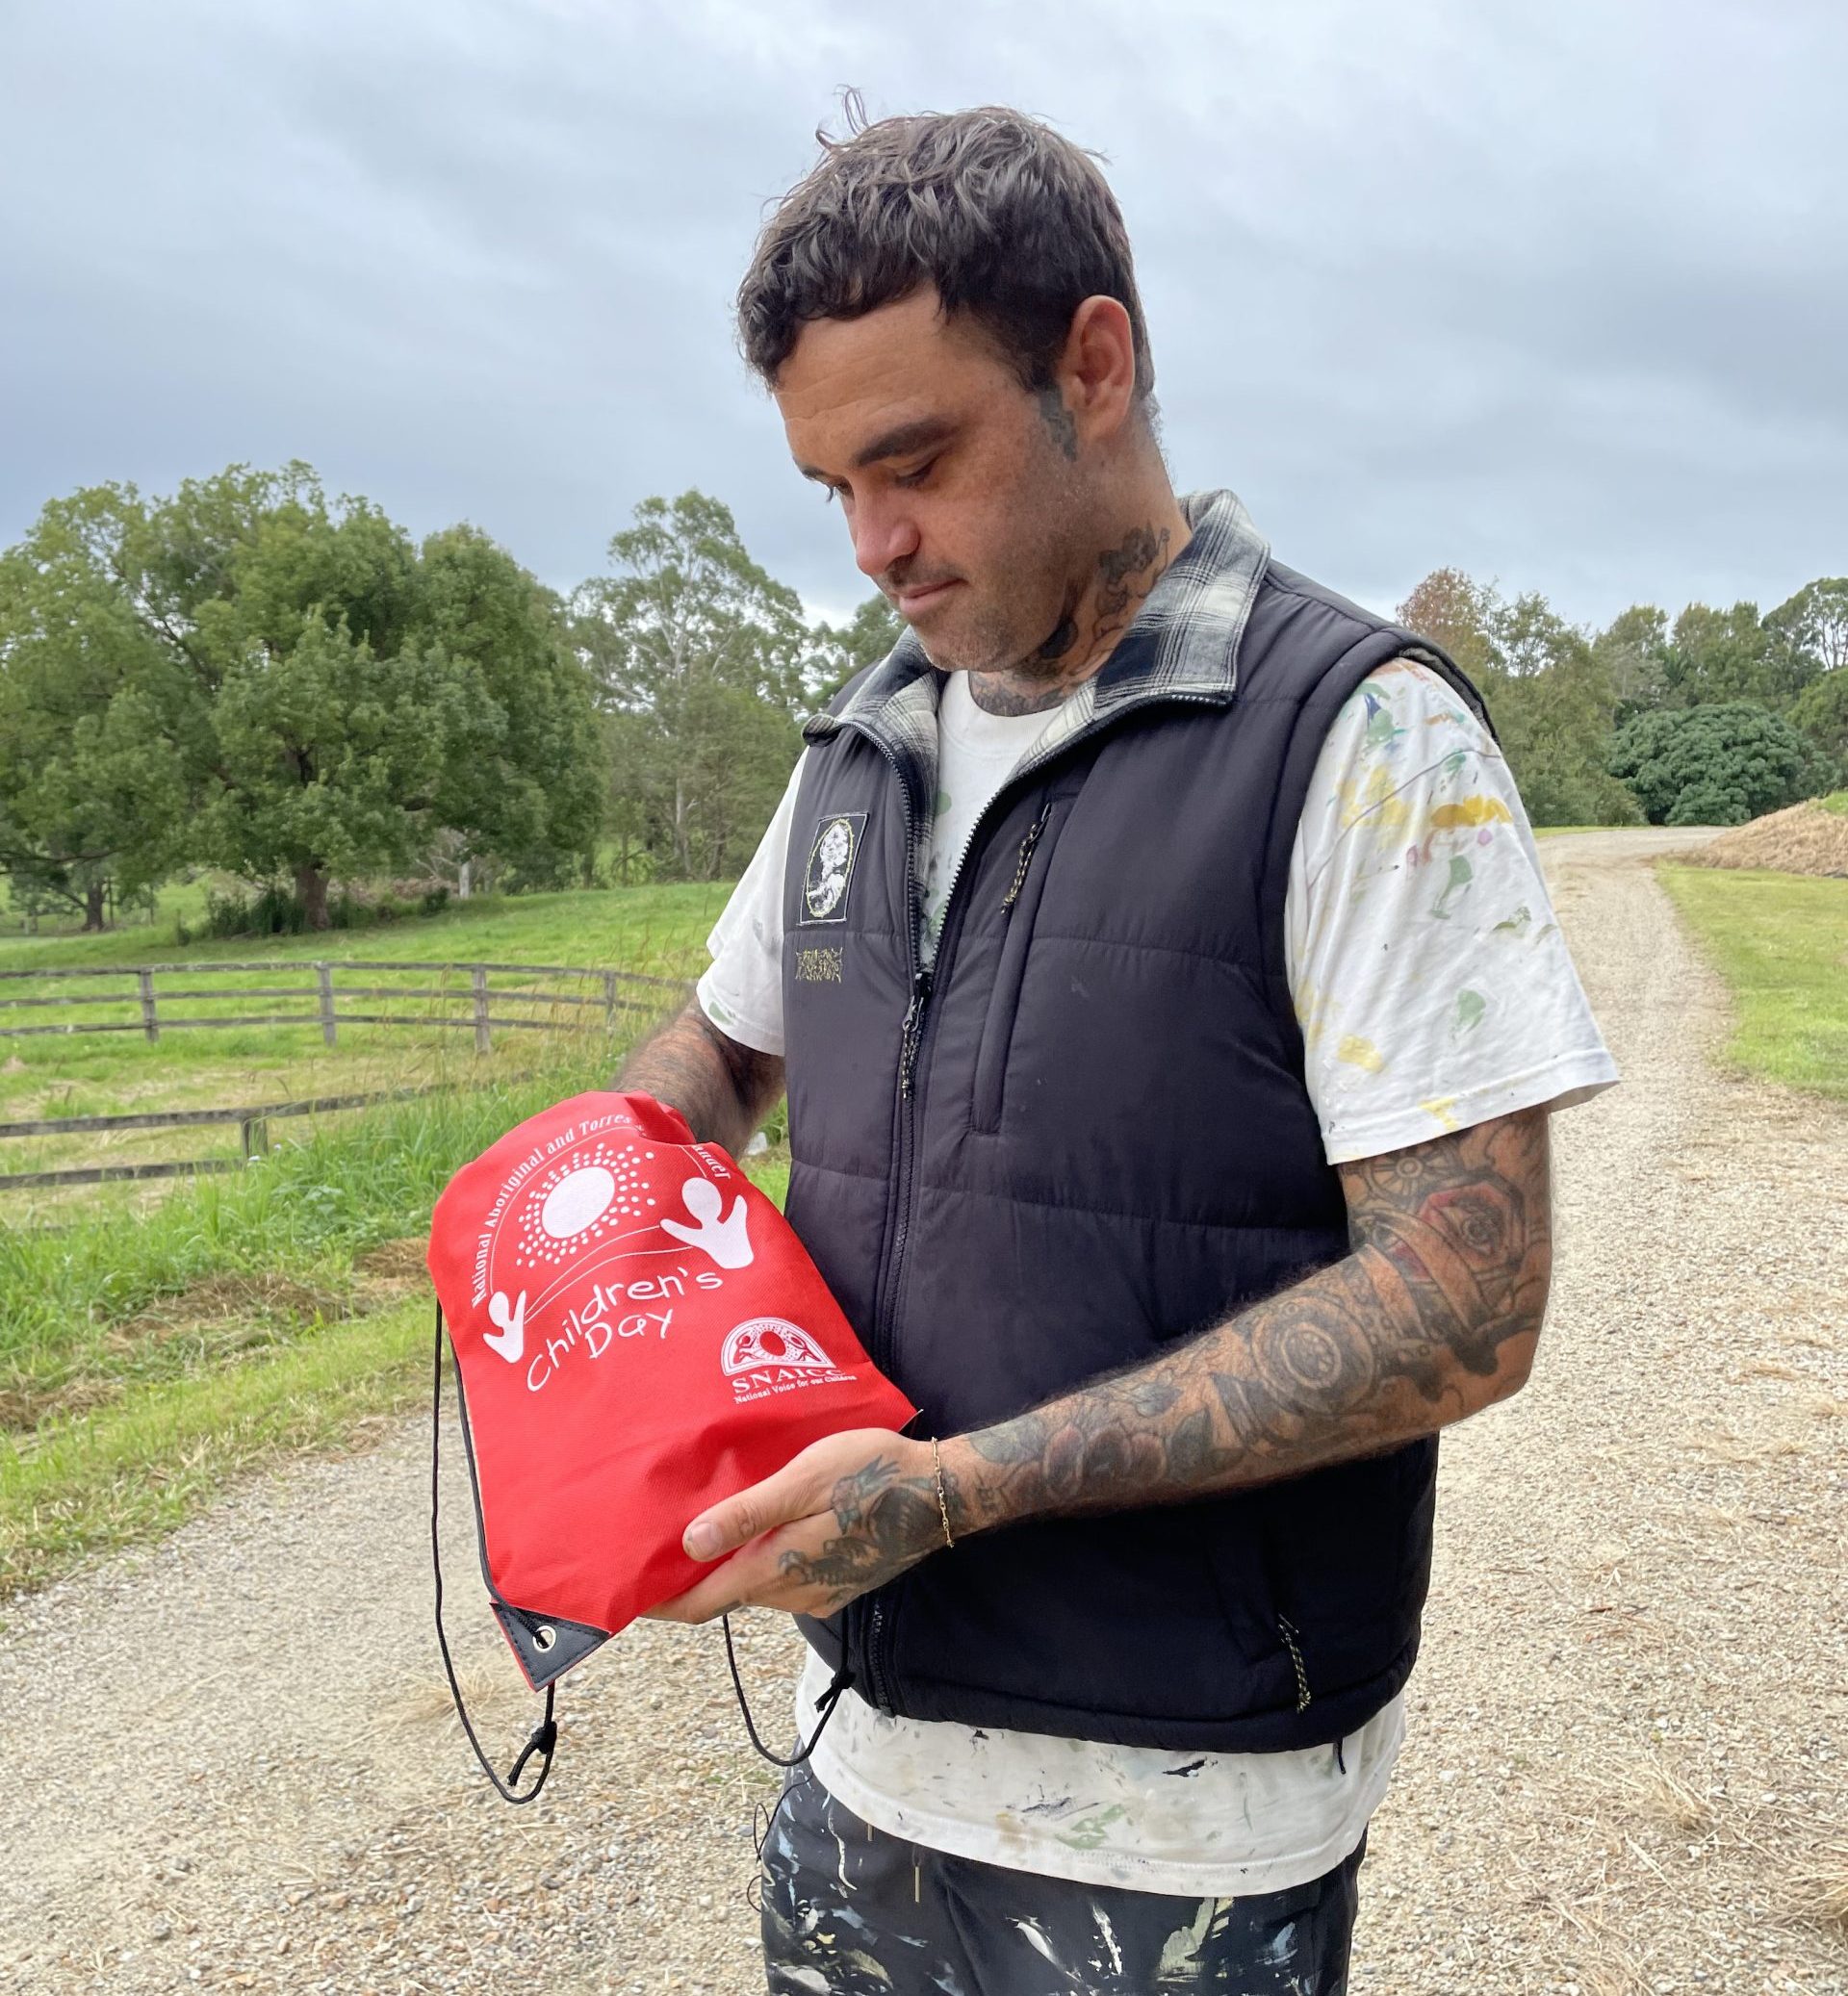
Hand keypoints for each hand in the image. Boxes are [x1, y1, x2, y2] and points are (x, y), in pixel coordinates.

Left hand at [645, 1429, 946, 1623]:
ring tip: (706, 1525)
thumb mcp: (801, 1481)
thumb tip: (689, 1545)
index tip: (626, 1591)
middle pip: (726, 1596)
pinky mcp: (838, 1583)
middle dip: (692, 1576)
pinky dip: (762, 1561)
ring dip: (730, 1565)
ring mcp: (819, 1593)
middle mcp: (792, 1594)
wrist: (940, 1494)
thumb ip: (746, 1515)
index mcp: (776, 1571)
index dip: (660, 1602)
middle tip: (660, 1541)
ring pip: (757, 1586)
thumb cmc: (869, 1474)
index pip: (700, 1605)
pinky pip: (785, 1579)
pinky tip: (763, 1527)